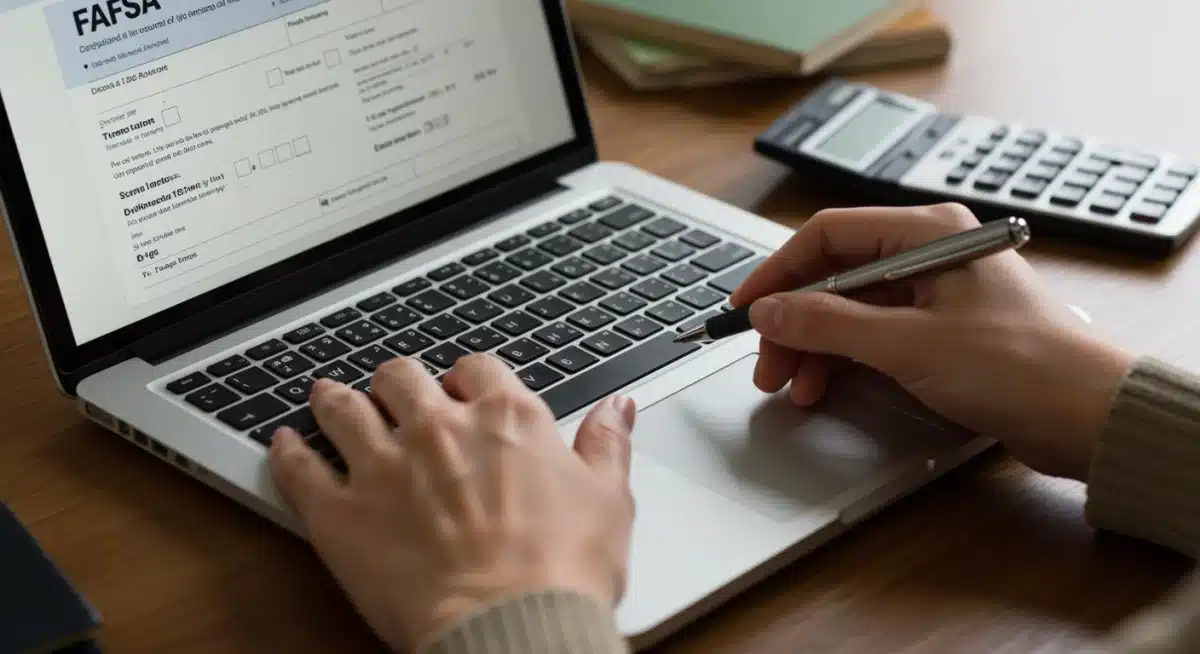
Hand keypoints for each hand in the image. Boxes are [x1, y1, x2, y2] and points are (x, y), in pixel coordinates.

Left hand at [266, 355, 636, 650]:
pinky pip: (300, 467)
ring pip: (344, 406)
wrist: (514, 626)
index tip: (463, 391)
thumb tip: (617, 409)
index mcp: (506, 419)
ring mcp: (385, 466)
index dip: (466, 377)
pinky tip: (285, 442)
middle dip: (397, 381)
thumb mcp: (609, 500)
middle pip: (402, 376)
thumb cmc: (564, 571)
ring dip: (335, 398)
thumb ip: (607, 445)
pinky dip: (289, 450)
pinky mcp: (342, 513)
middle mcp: (441, 428)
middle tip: (394, 393)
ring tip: (328, 396)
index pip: (476, 369)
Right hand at [730, 203, 1132, 480]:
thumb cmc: (1019, 366)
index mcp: (927, 232)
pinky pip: (874, 334)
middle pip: (835, 275)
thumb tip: (768, 313)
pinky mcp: (941, 330)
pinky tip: (824, 386)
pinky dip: (844, 359)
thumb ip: (827, 325)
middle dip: (794, 321)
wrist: (1087, 415)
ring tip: (792, 387)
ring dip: (814, 346)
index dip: (778, 272)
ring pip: (850, 309)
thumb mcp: (906, 345)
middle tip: (767, 364)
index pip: (829, 234)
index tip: (745, 308)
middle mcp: (929, 252)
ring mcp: (935, 293)